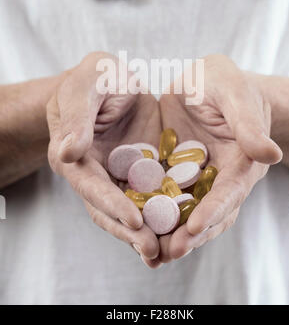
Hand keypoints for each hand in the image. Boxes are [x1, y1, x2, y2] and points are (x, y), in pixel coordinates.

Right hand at [47, 52, 161, 267]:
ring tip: (169, 251)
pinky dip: (164, 213)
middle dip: (131, 231)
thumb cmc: (97, 75)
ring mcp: (119, 176)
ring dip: (148, 232)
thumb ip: (77, 115)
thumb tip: (68, 152)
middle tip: (154, 250)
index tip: (135, 220)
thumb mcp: (88, 83)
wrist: (116, 79)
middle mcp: (95, 173)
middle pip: (110, 209)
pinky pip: (152, 196)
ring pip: (132, 210)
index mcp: (74, 155)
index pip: (91, 186)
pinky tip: (183, 229)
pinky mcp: (141, 173)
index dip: (111, 204)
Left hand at [159, 54, 281, 261]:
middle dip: (189, 234)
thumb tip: (269, 154)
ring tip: (150, 252)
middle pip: (207, 212)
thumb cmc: (223, 83)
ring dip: (169, 233)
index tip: (194, 225)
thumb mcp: (233, 92)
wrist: (204, 84)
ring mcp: (195, 179)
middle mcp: (219, 177)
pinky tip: (135, 226)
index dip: (213, 209)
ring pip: (184, 212)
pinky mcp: (173, 174)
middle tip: (168, 252)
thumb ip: (247, 122)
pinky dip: (153, 214)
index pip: (229, 191)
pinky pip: (163, 197)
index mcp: (240, 162)